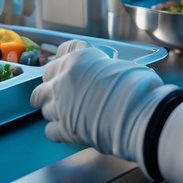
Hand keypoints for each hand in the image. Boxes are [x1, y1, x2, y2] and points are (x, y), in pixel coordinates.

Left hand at [30, 40, 175, 163]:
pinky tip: (69, 130)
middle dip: (54, 84)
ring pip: (44, 105)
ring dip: (54, 109)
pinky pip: (50, 129)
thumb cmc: (138, 88)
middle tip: (64, 91)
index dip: (66, 60)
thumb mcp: (120, 65)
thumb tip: (105, 73)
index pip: (62, 52)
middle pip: (46, 78)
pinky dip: (57, 130)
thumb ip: (102, 67)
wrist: (139, 116)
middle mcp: (64, 79)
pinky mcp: (63, 128)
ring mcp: (60, 104)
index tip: (68, 66)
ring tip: (68, 113)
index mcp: (78, 59)